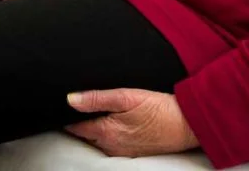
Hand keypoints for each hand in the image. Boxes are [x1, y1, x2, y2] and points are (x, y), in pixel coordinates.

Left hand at [64, 89, 198, 157]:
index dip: (65, 115)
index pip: (74, 127)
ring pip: (96, 141)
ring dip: (91, 128)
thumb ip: (96, 98)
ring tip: (91, 111)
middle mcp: (111, 146)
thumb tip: (69, 100)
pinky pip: (110, 144)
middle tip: (74, 105)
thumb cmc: (159, 108)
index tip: (59, 105)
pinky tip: (111, 122)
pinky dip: (105, 134)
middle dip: (77, 121)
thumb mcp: (126, 96)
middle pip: (84, 135)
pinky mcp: (132, 152)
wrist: (189, 124)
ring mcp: (122, 152)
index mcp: (106, 132)